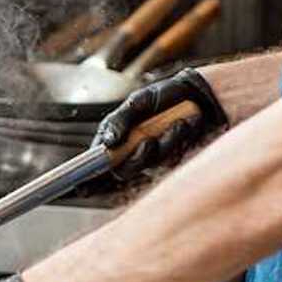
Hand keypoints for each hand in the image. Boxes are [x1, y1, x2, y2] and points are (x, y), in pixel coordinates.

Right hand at [93, 67, 229, 174]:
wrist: (198, 93)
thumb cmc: (164, 95)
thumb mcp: (138, 101)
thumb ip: (120, 120)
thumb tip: (108, 142)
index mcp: (116, 138)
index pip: (98, 163)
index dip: (89, 179)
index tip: (83, 187)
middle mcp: (131, 150)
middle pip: (123, 171)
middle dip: (137, 159)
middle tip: (149, 142)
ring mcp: (152, 156)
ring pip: (150, 165)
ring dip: (164, 146)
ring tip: (177, 124)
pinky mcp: (172, 157)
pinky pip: (171, 158)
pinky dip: (179, 140)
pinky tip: (186, 124)